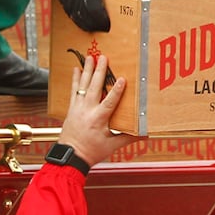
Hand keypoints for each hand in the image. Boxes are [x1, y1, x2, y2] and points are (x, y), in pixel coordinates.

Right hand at [37, 0, 133, 32]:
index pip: (96, 10)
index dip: (103, 20)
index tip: (109, 23)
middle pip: (89, 19)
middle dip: (98, 26)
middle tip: (106, 28)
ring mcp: (71, 2)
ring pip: (80, 21)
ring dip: (89, 26)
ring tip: (98, 27)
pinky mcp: (65, 4)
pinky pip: (73, 18)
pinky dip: (81, 23)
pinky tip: (87, 23)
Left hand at [57, 52, 133, 166]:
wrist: (70, 156)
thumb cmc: (90, 152)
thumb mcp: (112, 146)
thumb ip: (128, 137)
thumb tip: (145, 134)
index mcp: (98, 119)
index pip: (110, 101)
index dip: (117, 90)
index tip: (122, 78)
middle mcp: (87, 110)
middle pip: (94, 86)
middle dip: (99, 71)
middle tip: (103, 58)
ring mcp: (78, 108)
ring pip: (82, 85)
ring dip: (87, 70)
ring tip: (89, 58)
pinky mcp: (72, 108)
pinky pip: (73, 91)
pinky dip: (75, 79)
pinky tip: (76, 70)